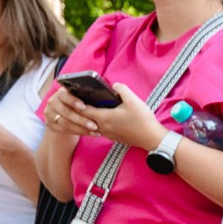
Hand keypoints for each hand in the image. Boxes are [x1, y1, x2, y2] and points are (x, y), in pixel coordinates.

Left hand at [46, 84, 164, 151]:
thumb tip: (114, 85)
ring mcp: (106, 133)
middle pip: (84, 118)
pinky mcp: (112, 136)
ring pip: (90, 125)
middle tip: (73, 101)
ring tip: (82, 109)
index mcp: (104, 117)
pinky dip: (92, 123)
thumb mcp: (133, 100)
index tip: (71, 95)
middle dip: (77, 110)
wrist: (151, 138)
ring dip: (85, 118)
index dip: (76, 102)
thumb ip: (121, 89)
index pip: (84, 110)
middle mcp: (102, 127)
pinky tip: (96, 118)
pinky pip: (97, 129)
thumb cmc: (142, 120)